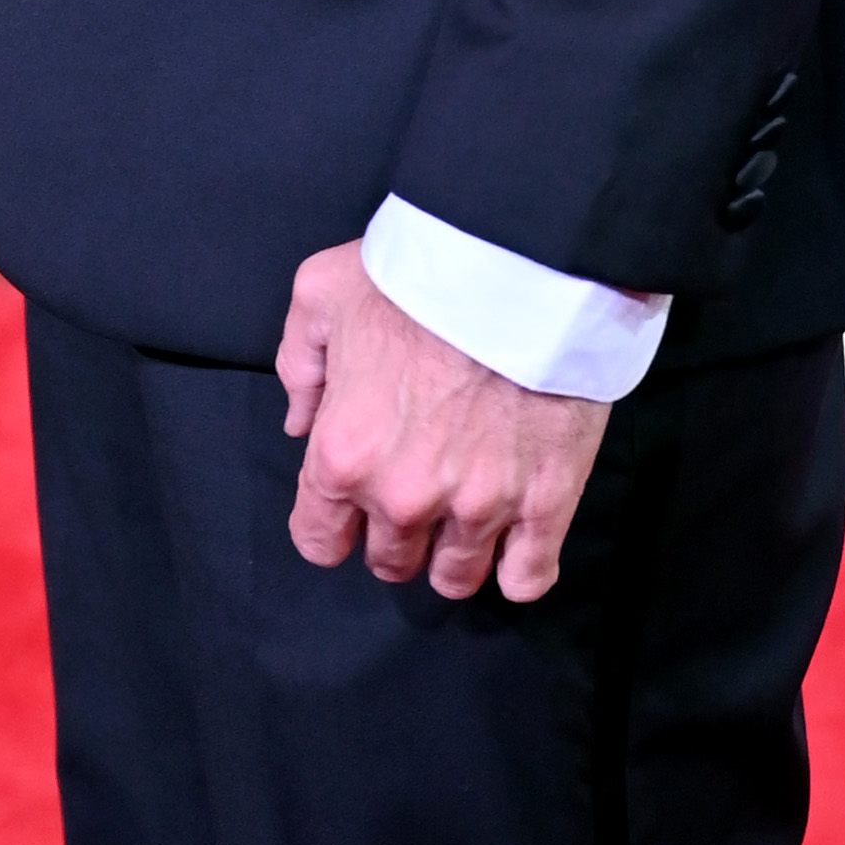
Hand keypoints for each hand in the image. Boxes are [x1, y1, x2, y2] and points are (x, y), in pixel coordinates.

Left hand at [276, 241, 606, 605]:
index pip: (320, 542)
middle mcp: (404, 497)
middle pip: (390, 562)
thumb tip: (300, 422)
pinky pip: (527, 579)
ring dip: (454, 556)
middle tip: (416, 496)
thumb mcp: (322, 296)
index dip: (333, 528)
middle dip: (396, 537)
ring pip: (456, 578)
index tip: (350, 509)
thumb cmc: (418, 277)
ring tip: (465, 519)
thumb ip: (299, 365)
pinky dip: (519, 571)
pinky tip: (516, 544)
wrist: (520, 265)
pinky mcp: (545, 502)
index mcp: (344, 456)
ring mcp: (478, 506)